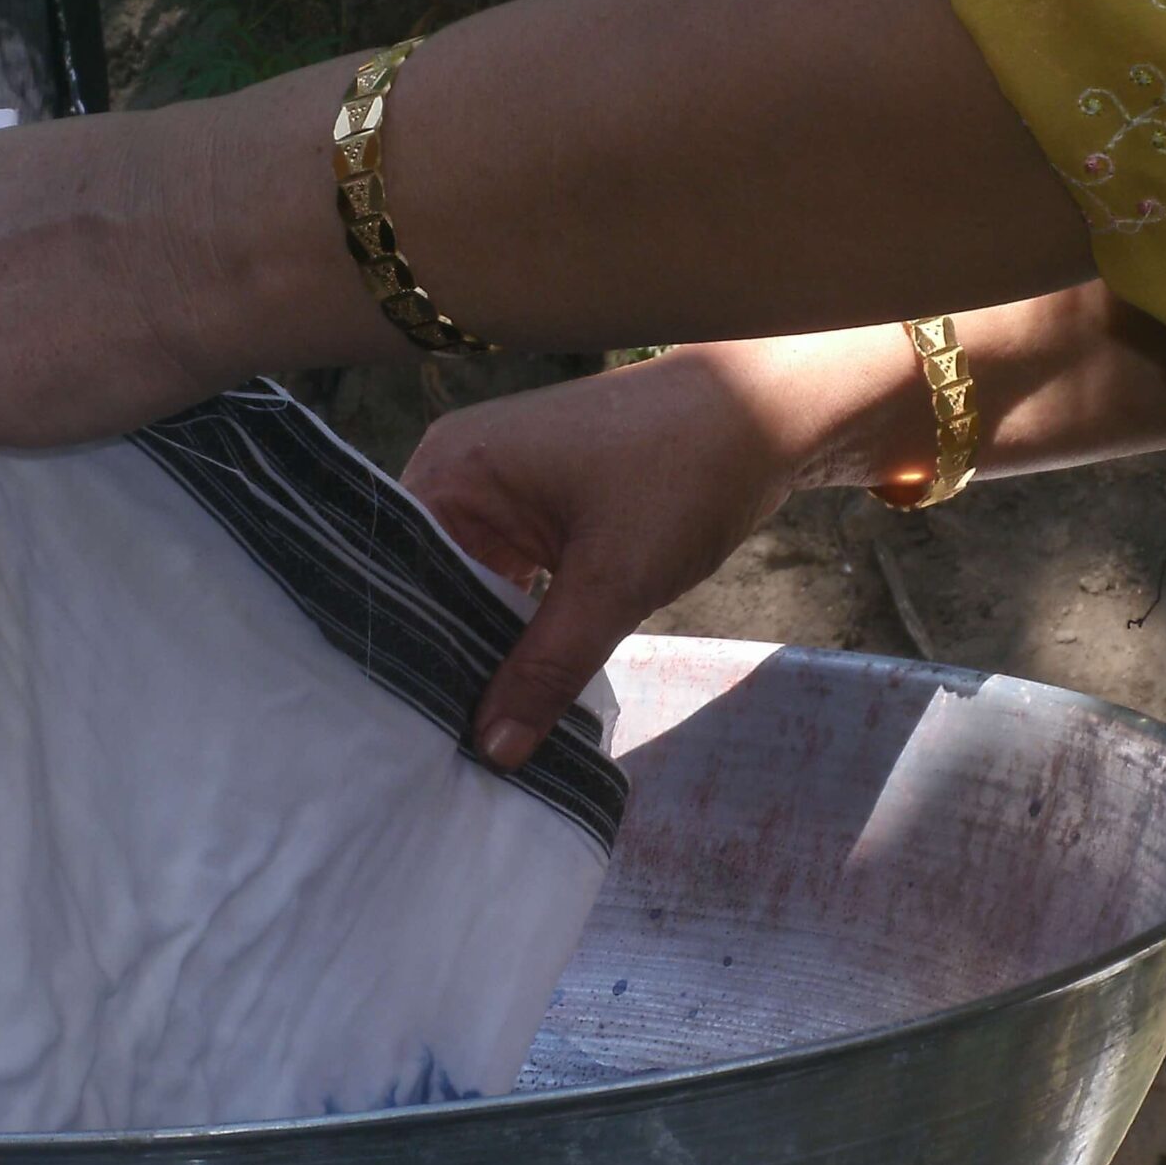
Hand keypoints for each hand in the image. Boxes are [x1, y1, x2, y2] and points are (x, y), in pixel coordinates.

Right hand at [401, 350, 810, 770]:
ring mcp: (498, 486)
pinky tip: (514, 685)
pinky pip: (505, 574)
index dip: (399, 649)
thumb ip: (546, 670)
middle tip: (428, 746)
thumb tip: (492, 752)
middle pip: (427, 583)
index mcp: (452, 469)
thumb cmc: (683, 475)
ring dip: (481, 644)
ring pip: (470, 585)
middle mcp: (458, 470)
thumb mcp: (612, 583)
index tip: (399, 728)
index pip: (396, 574)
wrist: (769, 413)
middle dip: (440, 656)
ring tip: (465, 729)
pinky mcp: (536, 504)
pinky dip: (514, 622)